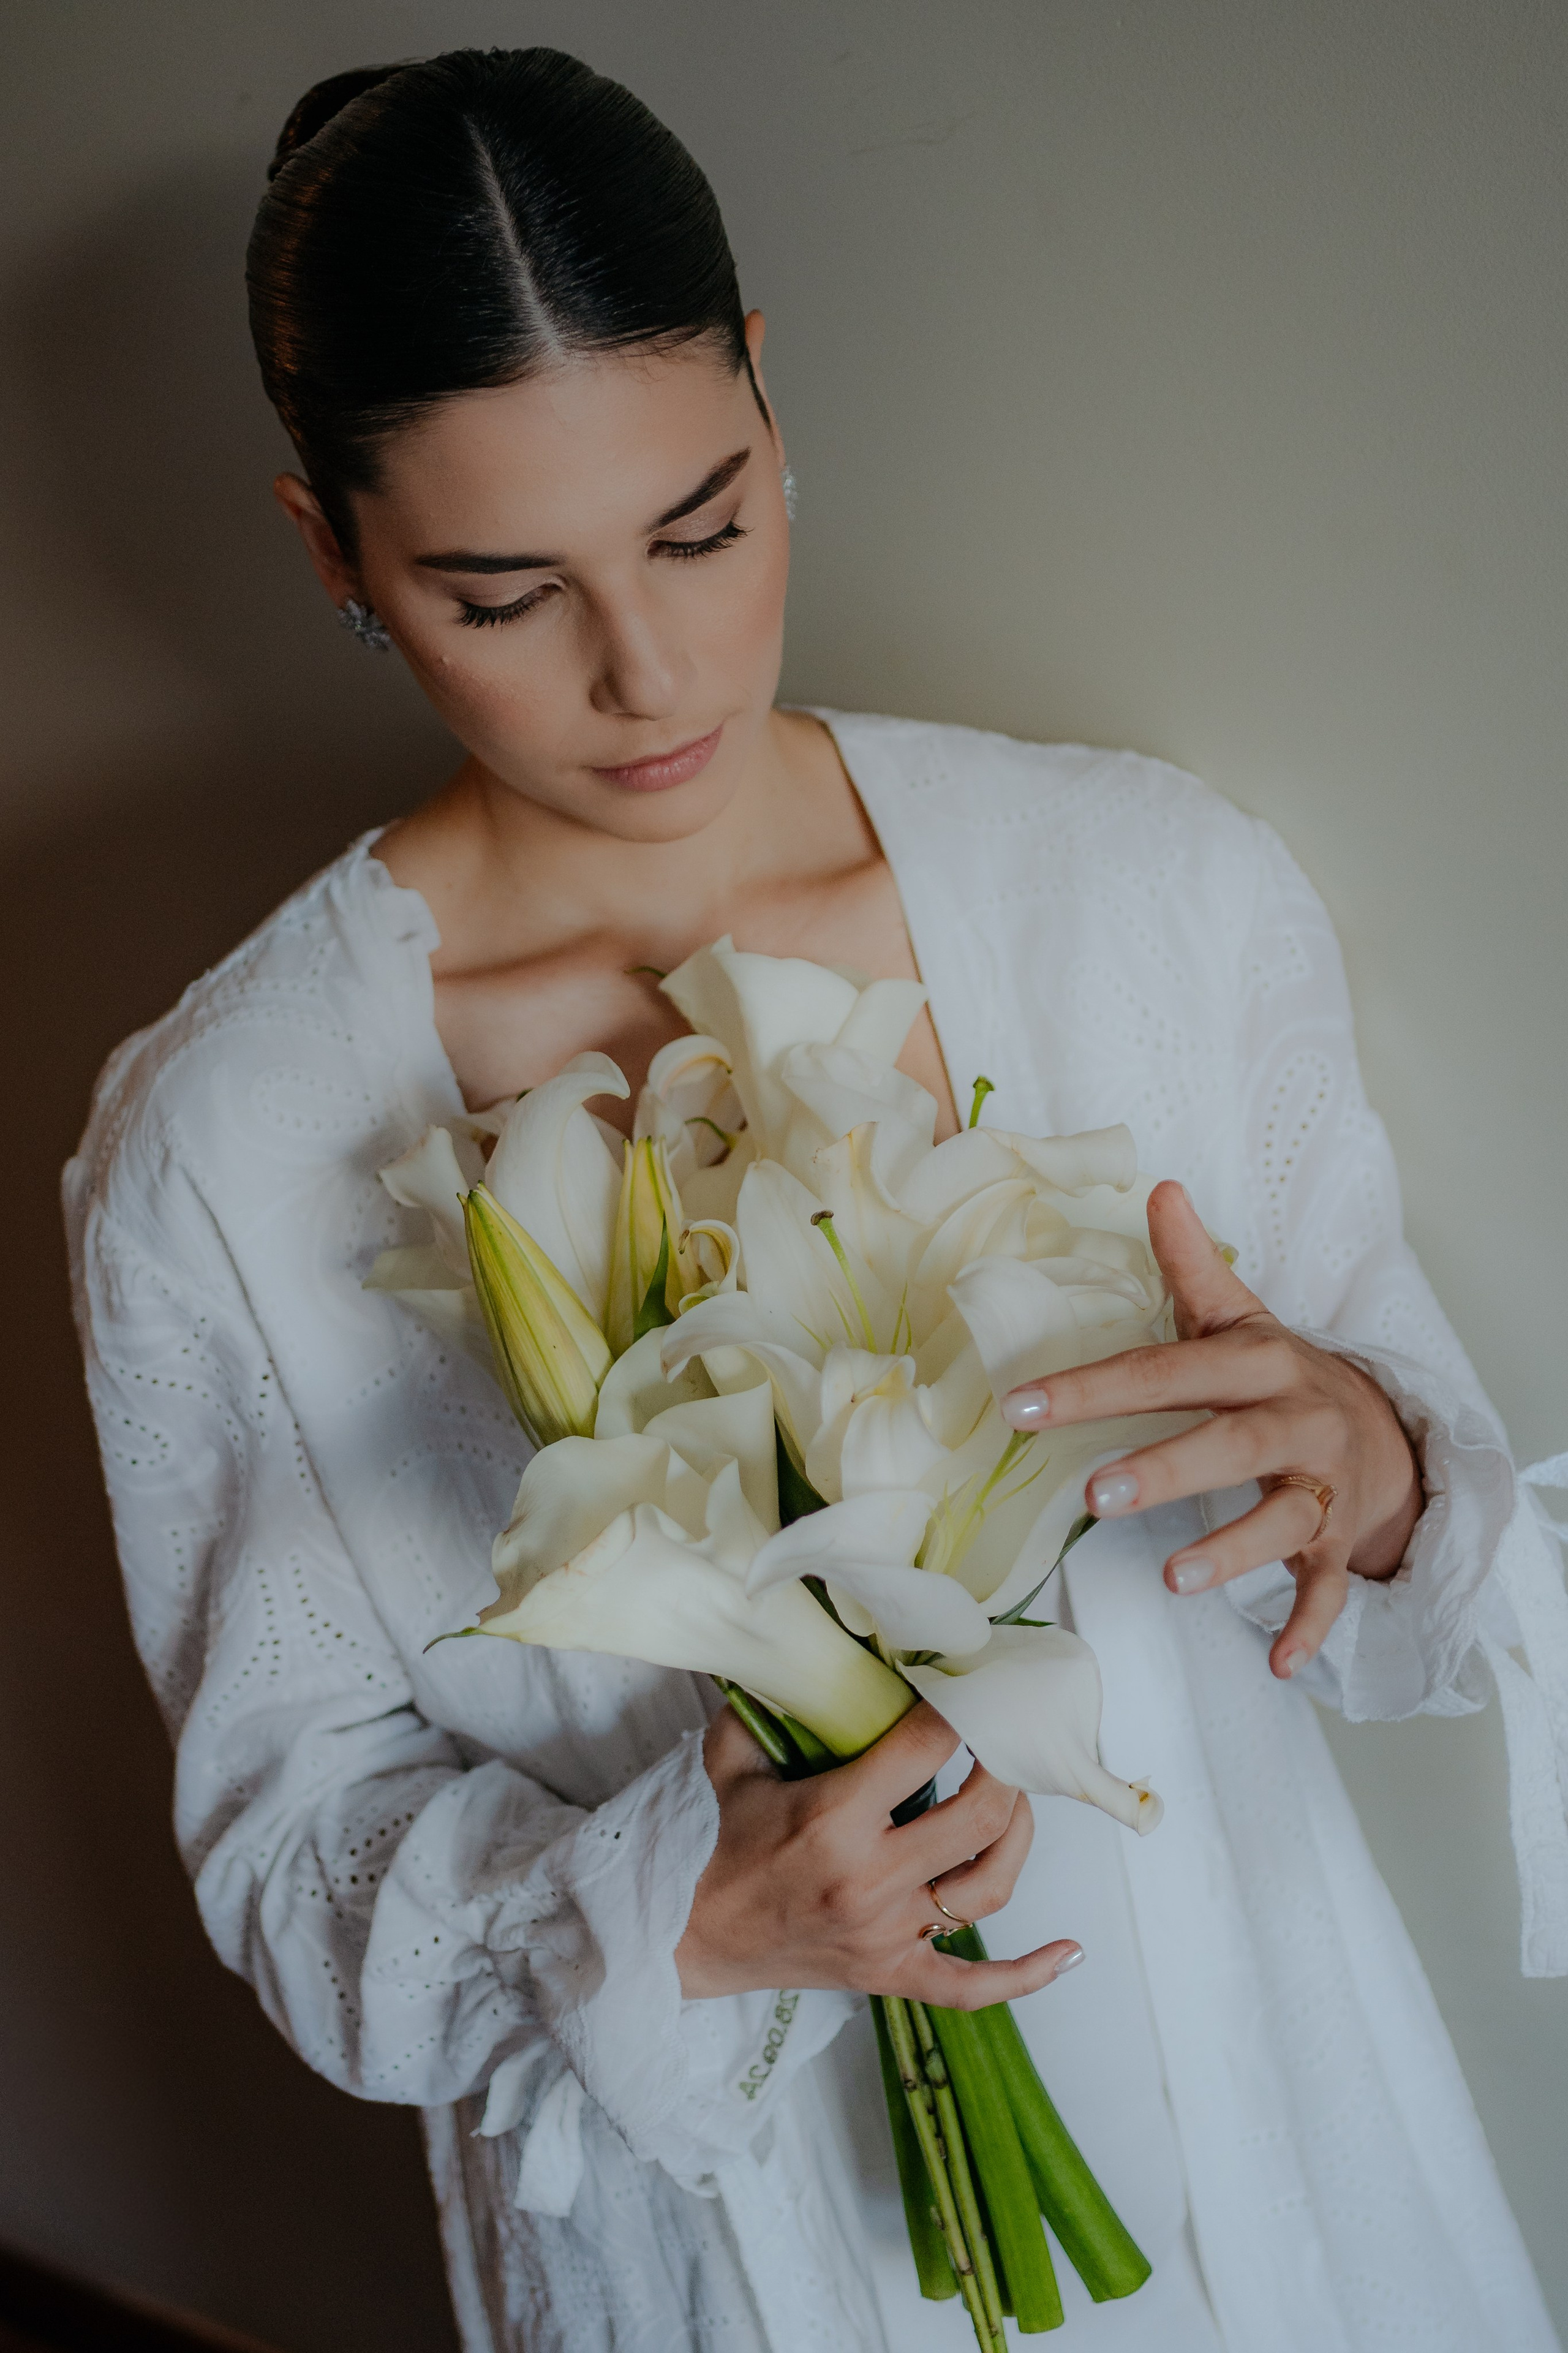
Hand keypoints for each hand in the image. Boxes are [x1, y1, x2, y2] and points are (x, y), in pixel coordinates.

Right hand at [675, 1700, 1081, 2005]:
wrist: (683, 1939)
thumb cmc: (712, 1845)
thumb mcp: (729, 1761)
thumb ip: (765, 1703)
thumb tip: (797, 1645)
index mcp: (832, 1820)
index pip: (924, 1749)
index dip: (958, 1710)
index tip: (970, 1684)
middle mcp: (870, 1881)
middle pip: (977, 1818)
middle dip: (1004, 1770)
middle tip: (1002, 1741)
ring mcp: (887, 1935)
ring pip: (989, 1887)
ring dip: (1018, 1837)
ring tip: (1015, 1800)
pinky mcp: (892, 1975)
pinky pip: (974, 1988)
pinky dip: (1027, 1976)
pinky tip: (1069, 1952)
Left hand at [1002, 1180, 1421, 1680]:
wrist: (1387, 1434)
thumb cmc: (1283, 1377)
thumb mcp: (1243, 1318)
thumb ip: (1193, 1264)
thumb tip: (1158, 1188)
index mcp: (1259, 1364)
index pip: (1167, 1371)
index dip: (1094, 1387)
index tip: (1023, 1407)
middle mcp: (1297, 1423)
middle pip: (1231, 1444)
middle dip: (1166, 1468)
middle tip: (1095, 1493)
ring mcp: (1323, 1488)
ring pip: (1283, 1520)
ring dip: (1232, 1550)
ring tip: (1173, 1576)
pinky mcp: (1341, 1543)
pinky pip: (1328, 1589)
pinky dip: (1309, 1627)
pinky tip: (1281, 1663)